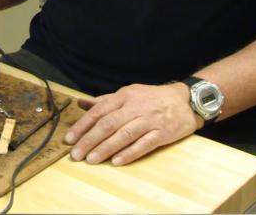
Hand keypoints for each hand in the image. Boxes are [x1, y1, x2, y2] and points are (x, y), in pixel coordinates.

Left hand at [65, 83, 203, 165]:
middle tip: (76, 154)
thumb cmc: (152, 99)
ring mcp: (150, 120)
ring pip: (124, 135)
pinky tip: (117, 161)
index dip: (82, 126)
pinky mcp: (162, 133)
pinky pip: (144, 144)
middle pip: (108, 124)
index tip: (69, 139)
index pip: (99, 111)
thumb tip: (80, 103)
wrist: (186, 100)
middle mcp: (135, 107)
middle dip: (89, 140)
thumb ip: (105, 101)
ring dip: (106, 148)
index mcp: (124, 96)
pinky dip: (130, 153)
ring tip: (91, 160)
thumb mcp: (128, 93)